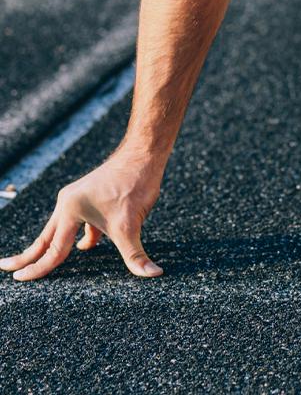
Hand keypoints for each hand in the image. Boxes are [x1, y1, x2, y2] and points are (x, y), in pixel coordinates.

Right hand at [0, 149, 164, 280]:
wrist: (144, 155)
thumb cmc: (134, 186)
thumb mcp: (132, 225)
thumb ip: (136, 255)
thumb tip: (153, 274)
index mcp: (70, 210)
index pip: (53, 248)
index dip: (38, 267)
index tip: (19, 278)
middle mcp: (69, 202)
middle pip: (46, 237)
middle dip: (28, 255)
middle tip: (6, 267)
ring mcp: (79, 197)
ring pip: (64, 229)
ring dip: (56, 246)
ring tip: (40, 261)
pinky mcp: (92, 196)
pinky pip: (81, 221)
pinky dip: (83, 235)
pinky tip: (88, 245)